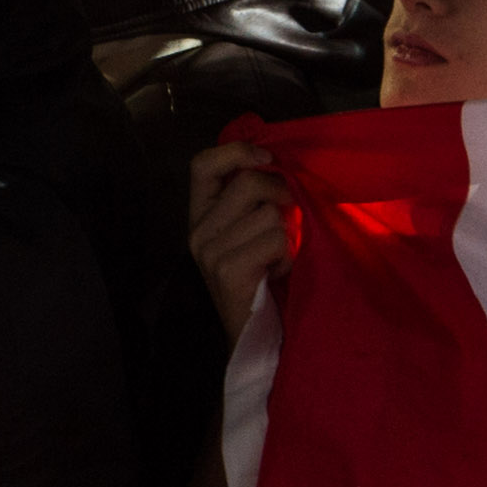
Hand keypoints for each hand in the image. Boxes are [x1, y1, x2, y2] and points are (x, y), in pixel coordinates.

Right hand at [188, 139, 296, 346]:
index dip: (237, 151)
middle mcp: (197, 231)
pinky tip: (277, 274)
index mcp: (201, 215)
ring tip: (278, 259)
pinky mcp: (227, 270)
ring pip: (270, 212)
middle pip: (249, 182)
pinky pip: (275, 239)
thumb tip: (278, 163)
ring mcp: (209, 251)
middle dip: (283, 197)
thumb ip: (255, 200)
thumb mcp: (254, 232)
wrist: (257, 335)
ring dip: (288, 235)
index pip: (203, 164)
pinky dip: (288, 255)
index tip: (268, 158)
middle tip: (288, 226)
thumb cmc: (264, 278)